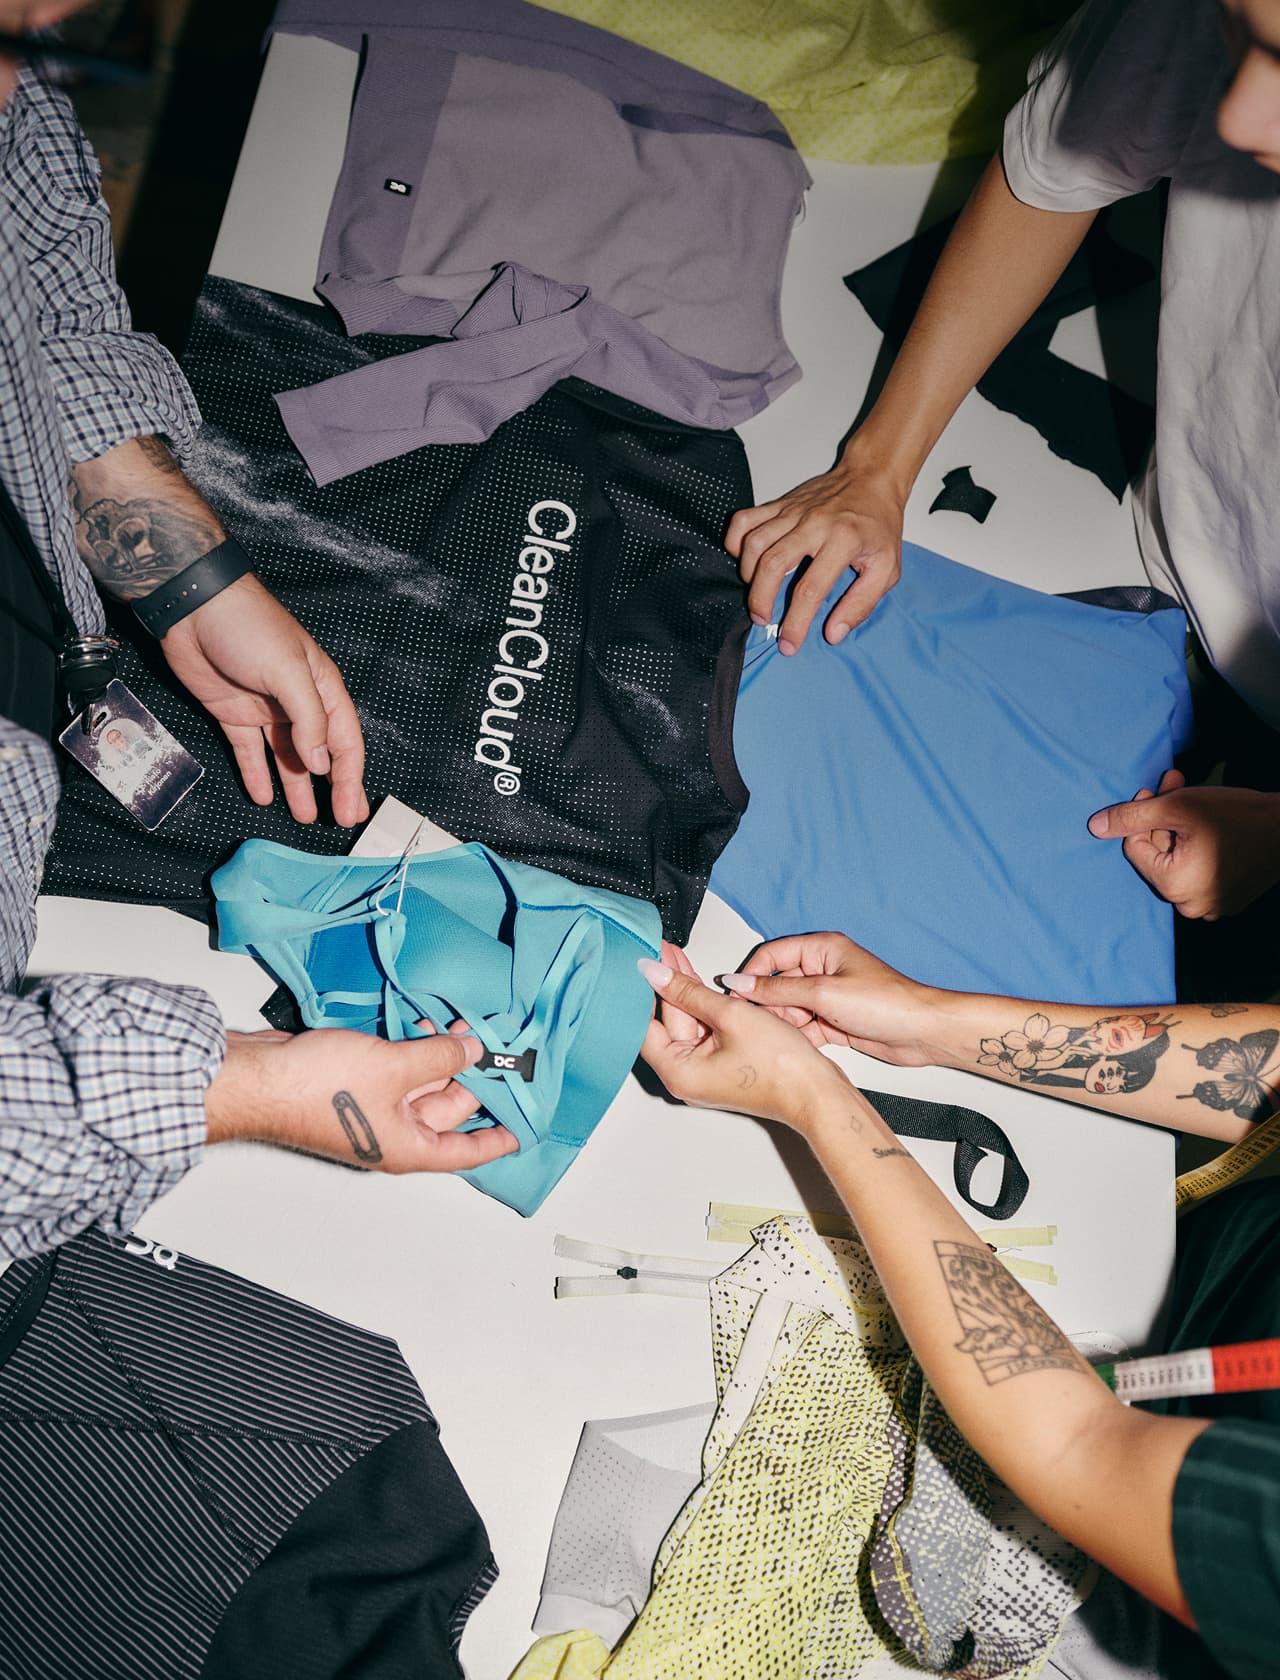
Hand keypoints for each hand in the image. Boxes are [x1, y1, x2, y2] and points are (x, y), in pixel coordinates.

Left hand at [162, 573, 368, 827]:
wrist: (194, 606)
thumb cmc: (250, 629)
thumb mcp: (288, 672)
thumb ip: (308, 720)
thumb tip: (321, 764)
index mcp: (321, 689)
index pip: (344, 741)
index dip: (350, 777)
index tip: (351, 809)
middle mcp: (298, 703)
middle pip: (320, 753)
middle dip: (332, 786)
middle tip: (340, 820)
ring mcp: (266, 710)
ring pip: (287, 757)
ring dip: (296, 787)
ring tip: (304, 817)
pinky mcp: (234, 713)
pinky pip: (250, 751)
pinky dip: (257, 773)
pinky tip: (263, 796)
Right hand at [207, 1019, 517, 1172]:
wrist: (258, 1078)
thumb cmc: (318, 1089)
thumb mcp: (394, 1068)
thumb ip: (440, 1057)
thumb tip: (473, 1051)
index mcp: (408, 1147)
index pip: (466, 1151)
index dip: (497, 1139)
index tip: (524, 1128)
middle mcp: (392, 1134)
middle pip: (447, 1109)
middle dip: (470, 1076)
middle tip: (494, 1043)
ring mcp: (372, 1109)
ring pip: (421, 1084)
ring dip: (439, 1056)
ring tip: (461, 1024)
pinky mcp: (355, 1085)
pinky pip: (395, 1070)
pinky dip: (411, 1049)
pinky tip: (423, 1022)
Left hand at [639, 949, 850, 1129]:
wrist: (817, 1091)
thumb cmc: (781, 1066)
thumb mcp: (731, 1016)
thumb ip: (689, 992)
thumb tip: (656, 974)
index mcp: (677, 1071)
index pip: (644, 1025)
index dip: (643, 990)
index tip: (644, 961)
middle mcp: (685, 1075)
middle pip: (666, 1023)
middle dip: (666, 985)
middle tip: (662, 951)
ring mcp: (705, 1071)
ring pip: (687, 1023)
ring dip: (685, 991)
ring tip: (675, 956)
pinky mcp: (722, 1065)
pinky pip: (705, 1031)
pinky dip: (703, 1006)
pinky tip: (698, 980)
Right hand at [723, 932, 942, 1065]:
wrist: (921, 1033)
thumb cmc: (887, 1003)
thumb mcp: (823, 993)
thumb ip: (778, 989)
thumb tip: (741, 983)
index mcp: (821, 948)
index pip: (771, 955)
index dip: (751, 975)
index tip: (735, 997)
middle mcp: (822, 969)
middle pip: (777, 983)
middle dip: (769, 1005)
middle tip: (764, 1023)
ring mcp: (828, 996)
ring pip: (788, 1008)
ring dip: (785, 1023)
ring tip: (787, 1035)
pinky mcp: (833, 1020)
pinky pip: (803, 1026)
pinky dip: (799, 1036)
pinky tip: (798, 1045)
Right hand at [724, 456, 903, 654]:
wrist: (871, 478)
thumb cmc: (878, 525)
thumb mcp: (886, 569)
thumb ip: (861, 604)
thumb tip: (833, 633)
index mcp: (843, 540)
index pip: (810, 590)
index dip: (796, 623)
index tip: (789, 644)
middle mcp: (814, 523)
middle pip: (772, 565)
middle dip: (761, 601)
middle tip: (763, 621)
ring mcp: (792, 511)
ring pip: (754, 543)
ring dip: (748, 576)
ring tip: (757, 595)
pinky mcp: (778, 504)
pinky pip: (744, 521)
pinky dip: (735, 543)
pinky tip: (746, 561)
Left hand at [1088, 769, 1279, 918]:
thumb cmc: (1237, 816)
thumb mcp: (1178, 807)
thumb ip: (1133, 817)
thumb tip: (1094, 826)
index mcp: (1173, 887)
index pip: (1135, 847)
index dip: (1142, 815)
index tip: (1157, 789)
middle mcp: (1189, 906)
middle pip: (1157, 855)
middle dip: (1161, 818)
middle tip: (1174, 785)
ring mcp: (1211, 906)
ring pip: (1177, 860)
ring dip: (1178, 828)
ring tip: (1192, 800)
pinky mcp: (1228, 899)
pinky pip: (1199, 871)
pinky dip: (1197, 846)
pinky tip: (1208, 824)